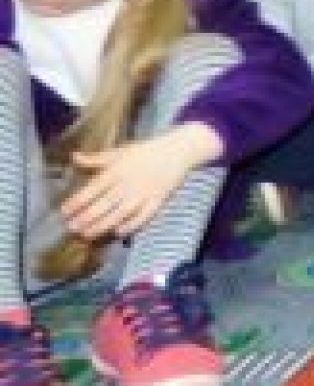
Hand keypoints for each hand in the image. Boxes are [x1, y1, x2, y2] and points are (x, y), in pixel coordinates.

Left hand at [63, 126, 217, 239]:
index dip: (78, 201)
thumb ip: (96, 159)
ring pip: (121, 212)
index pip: (93, 188)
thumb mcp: (119, 152)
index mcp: (118, 169)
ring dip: (104, 224)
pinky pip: (144, 216)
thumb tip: (74, 157)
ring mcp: (144, 192)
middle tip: (72, 228)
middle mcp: (129, 182)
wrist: (177, 151)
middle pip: (105, 203)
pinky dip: (132, 224)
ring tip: (88, 234)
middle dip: (87, 217)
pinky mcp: (158, 200)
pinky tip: (119, 232)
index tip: (65, 211)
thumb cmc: (146, 151)